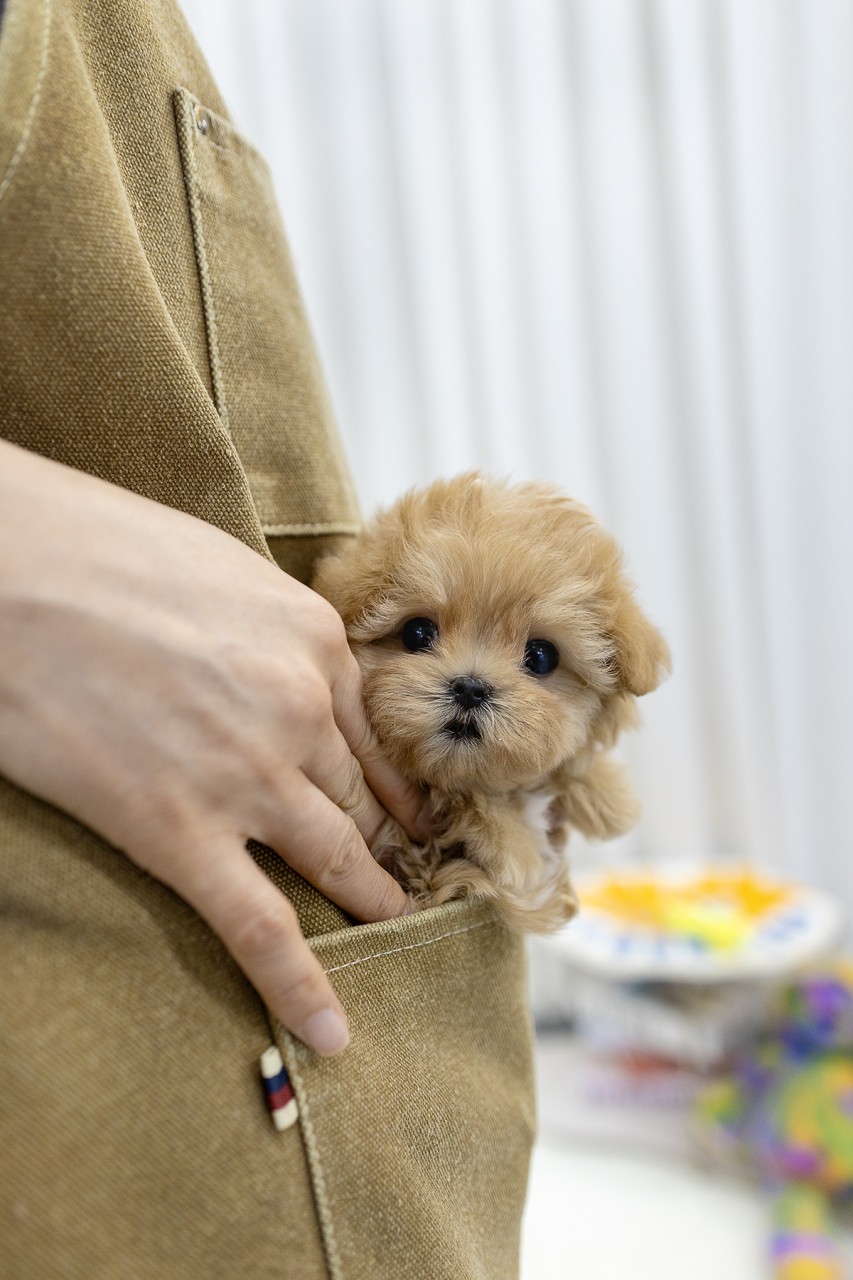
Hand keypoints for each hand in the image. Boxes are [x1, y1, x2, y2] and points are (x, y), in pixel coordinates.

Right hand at [0, 441, 428, 1053]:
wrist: (10, 566)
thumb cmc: (96, 546)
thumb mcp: (216, 565)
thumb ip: (267, 625)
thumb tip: (274, 660)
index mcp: (311, 639)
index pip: (374, 730)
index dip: (396, 778)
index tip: (411, 807)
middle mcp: (300, 709)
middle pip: (365, 796)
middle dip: (395, 840)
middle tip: (416, 871)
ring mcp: (247, 775)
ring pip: (335, 857)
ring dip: (372, 898)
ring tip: (396, 924)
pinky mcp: (179, 831)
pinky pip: (258, 925)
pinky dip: (301, 984)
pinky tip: (329, 1027)